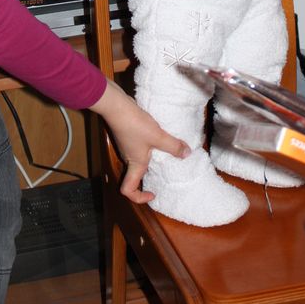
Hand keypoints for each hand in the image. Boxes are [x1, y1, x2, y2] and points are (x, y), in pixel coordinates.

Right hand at [89, 79, 189, 202]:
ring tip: (163, 153)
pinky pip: (137, 147)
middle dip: (148, 177)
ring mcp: (126, 146)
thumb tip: (187, 154)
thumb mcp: (158, 136)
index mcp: (135, 164)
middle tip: (162, 173)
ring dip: (149, 159)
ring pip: (136, 160)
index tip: (153, 193)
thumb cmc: (135, 125)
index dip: (139, 197)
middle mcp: (128, 158)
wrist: (117, 106)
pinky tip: (155, 136)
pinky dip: (146, 146)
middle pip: (134, 175)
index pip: (128, 190)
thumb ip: (173, 146)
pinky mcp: (126, 135)